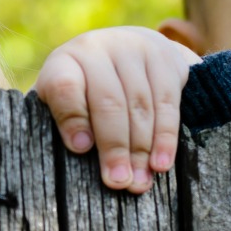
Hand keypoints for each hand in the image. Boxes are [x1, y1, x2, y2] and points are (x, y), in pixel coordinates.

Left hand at [33, 27, 200, 192]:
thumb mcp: (64, 102)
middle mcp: (98, 48)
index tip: (80, 149)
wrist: (124, 50)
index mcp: (64, 61)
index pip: (65, 87)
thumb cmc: (85, 91)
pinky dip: (166, 137)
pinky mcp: (165, 56)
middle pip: (108, 101)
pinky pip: (168, 102)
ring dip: (141, 149)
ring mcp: (134, 48)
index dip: (73, 118)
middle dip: (114, 147)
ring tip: (139, 182)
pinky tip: (160, 163)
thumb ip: (63, 123)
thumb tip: (80, 151)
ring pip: (140, 105)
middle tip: (118, 182)